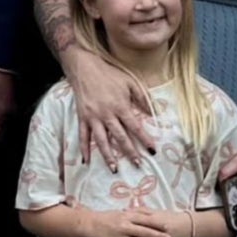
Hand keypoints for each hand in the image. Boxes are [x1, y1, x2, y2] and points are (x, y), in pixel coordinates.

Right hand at [62, 47, 156, 169]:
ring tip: (114, 169)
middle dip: (129, 152)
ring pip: (101, 140)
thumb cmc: (109, 74)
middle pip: (120, 138)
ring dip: (108, 156)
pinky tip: (85, 161)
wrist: (85, 68)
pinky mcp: (82, 117)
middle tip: (137, 164)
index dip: (145, 139)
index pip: (135, 127)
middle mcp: (107, 115)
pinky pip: (83, 136)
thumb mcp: (130, 82)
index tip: (152, 150)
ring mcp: (93, 117)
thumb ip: (142, 98)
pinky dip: (83, 149)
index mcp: (120, 106)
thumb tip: (153, 112)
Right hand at [85, 208, 171, 236]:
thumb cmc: (108, 217)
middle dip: (157, 236)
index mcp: (126, 217)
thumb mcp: (122, 212)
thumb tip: (151, 213)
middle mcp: (124, 228)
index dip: (157, 224)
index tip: (167, 227)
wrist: (90, 225)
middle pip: (144, 232)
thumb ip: (136, 213)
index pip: (145, 220)